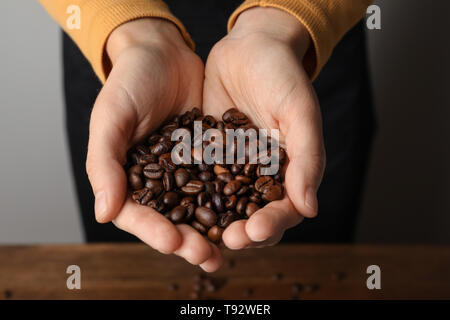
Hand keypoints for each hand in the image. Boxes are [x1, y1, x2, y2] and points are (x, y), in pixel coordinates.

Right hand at [86, 19, 222, 271]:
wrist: (163, 53)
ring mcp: (186, 171)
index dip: (154, 231)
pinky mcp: (211, 158)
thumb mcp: (110, 118)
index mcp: (128, 177)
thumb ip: (105, 164)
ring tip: (230, 245)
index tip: (173, 242)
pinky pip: (223, 181)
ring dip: (214, 229)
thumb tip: (103, 213)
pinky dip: (234, 198)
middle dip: (189, 240)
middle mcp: (158, 180)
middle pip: (172, 219)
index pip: (138, 214)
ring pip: (200, 207)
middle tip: (206, 256)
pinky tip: (248, 212)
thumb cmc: (128, 82)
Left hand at [203, 7, 325, 248]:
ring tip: (194, 237)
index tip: (254, 232)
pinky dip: (185, 196)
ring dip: (209, 224)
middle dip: (238, 233)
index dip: (271, 225)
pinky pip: (195, 181)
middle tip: (222, 242)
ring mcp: (231, 169)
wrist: (250, 48)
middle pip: (250, 217)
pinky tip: (170, 206)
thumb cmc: (283, 75)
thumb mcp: (299, 112)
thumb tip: (310, 207)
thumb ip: (307, 158)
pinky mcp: (206, 156)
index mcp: (289, 172)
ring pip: (221, 206)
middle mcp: (259, 177)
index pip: (284, 211)